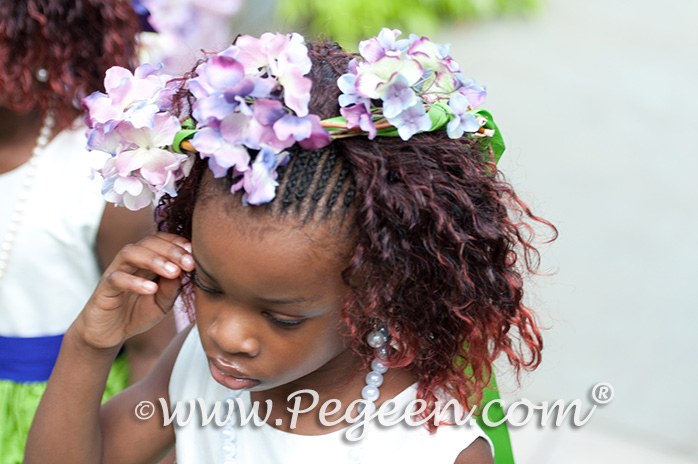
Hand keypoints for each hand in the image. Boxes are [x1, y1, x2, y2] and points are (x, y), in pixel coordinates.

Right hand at [74, 232, 194, 350]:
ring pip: (130, 253)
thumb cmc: (137, 313)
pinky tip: (151, 289)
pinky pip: (116, 279)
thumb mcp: (162, 304)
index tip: (195, 254)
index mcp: (146, 261)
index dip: (178, 243)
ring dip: (154, 260)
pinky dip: (135, 282)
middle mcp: (130, 262)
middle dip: (171, 250)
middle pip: (148, 242)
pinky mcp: (103, 288)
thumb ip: (172, 290)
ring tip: (173, 272)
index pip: (161, 240)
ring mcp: (115, 272)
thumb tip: (184, 273)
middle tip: (189, 263)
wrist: (108, 333)